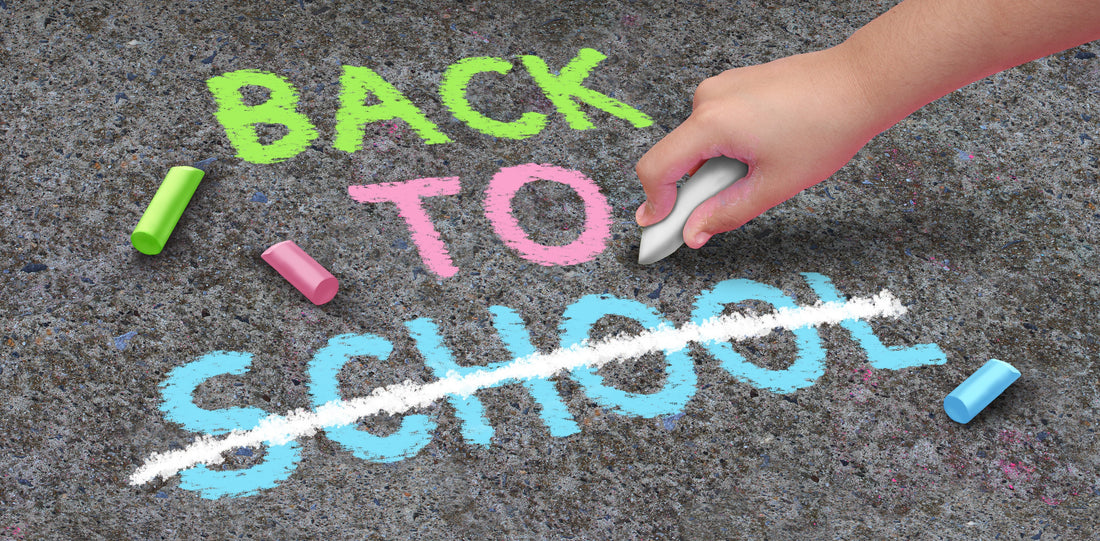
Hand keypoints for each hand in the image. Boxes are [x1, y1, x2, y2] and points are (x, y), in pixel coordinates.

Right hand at [635, 47, 879, 248]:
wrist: (861, 82)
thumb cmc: (826, 127)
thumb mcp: (774, 185)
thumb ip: (725, 213)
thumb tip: (692, 235)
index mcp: (711, 123)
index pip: (657, 168)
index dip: (654, 203)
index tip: (659, 227)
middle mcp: (708, 99)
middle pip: (678, 156)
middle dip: (696, 187)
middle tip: (728, 203)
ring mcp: (721, 87)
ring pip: (698, 141)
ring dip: (716, 165)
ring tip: (761, 168)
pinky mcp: (735, 83)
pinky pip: (715, 123)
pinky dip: (726, 145)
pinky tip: (764, 148)